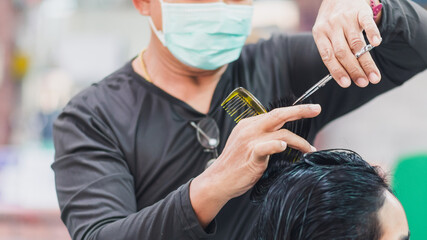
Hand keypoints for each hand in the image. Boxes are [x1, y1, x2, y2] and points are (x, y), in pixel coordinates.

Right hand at [190, 104, 320, 226]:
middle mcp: (249, 128)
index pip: (275, 114)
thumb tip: (282, 137)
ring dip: (299, 141)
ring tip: (308, 149)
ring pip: (281, 133)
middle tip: (316, 109)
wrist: (218, 180)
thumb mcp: (247, 144)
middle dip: (300, 111)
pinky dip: (277, 145)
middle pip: (279, 115)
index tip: (309, 109)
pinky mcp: (251, 155)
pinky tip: (283, 147)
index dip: (294, 112)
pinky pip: (266, 147)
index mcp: (249, 124)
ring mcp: (249, 141)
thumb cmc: (235, 165)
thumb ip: (262, 137)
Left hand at [313, 0, 382, 87]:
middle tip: (363, 83)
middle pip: (343, 52)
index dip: (337, 71)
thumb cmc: (332, 21)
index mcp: (320, 34)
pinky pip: (367, 23)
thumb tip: (344, 76)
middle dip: (354, 70)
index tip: (346, 84)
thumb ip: (331, 51)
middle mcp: (332, 26)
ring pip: (356, 43)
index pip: (328, 56)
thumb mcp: (324, 33)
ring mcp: (346, 18)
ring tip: (373, 76)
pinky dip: (372, 33)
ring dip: (366, 62)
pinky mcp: (360, 11)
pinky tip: (377, 44)